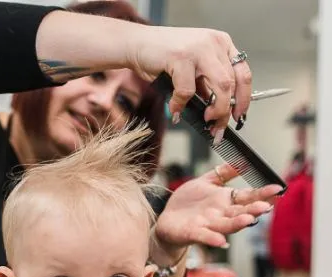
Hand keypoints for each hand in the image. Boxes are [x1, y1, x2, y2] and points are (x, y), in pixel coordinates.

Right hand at [128, 26, 250, 131]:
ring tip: (205, 119)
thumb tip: (216, 111)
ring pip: (221, 86)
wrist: (137, 44)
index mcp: (221, 44)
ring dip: (215, 110)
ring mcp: (199, 49)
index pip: (243, 74)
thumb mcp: (193, 69)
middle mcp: (214, 44)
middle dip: (227, 111)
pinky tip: (174, 110)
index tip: (238, 116)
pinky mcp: (181, 57)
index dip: (244, 99)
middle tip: (218, 127)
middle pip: (233, 83)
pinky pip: (187, 91)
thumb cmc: (163, 58)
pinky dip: (181, 105)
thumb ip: (206, 85)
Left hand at [154, 163, 282, 251]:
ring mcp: (208, 225)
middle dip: (253, 209)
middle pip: (240, 212)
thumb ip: (223, 173)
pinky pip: (204, 236)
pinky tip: (221, 240)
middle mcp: (220, 215)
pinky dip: (212, 238)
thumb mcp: (204, 183)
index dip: (262, 193)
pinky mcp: (193, 233)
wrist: (168, 220)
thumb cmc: (187, 203)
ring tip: (248, 219)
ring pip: (226, 225)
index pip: (247, 197)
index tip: (277, 189)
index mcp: (225, 201)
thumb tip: (242, 160)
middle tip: (266, 206)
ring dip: (237, 223)